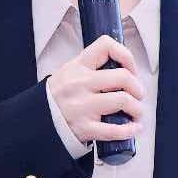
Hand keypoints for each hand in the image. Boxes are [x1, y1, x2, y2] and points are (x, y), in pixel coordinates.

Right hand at [47, 35, 146, 150]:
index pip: (106, 47)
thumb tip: (125, 67)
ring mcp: (82, 106)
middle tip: (137, 96)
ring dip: (138, 109)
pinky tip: (134, 128)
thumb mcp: (70, 72)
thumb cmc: (61, 96)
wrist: (39, 119)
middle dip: (138, 88)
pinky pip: (115, 129)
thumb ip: (94, 67)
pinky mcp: (85, 128)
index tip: (131, 70)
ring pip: (124, 100)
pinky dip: (131, 130)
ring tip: (135, 112)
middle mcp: (79, 84)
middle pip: (123, 77)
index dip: (126, 56)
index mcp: (77, 67)